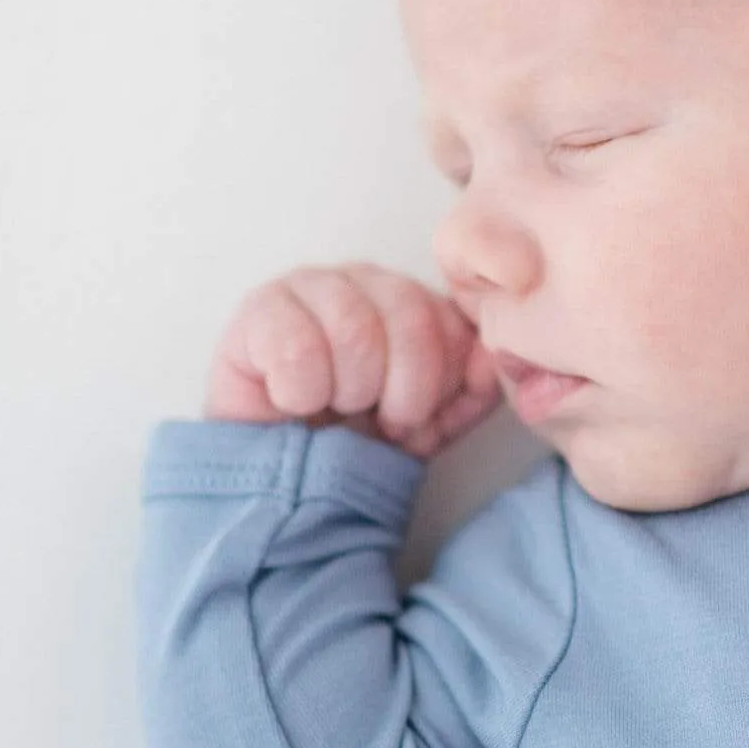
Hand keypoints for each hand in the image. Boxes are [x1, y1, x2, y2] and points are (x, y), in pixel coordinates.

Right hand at [204, 262, 501, 461]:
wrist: (283, 468)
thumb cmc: (361, 436)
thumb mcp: (434, 421)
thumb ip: (473, 387)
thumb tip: (488, 360)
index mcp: (418, 298)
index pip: (454, 323)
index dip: (440, 383)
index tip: (416, 419)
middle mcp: (368, 279)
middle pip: (411, 319)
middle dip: (402, 392)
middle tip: (378, 421)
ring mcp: (312, 284)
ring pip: (355, 330)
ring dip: (349, 392)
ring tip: (334, 408)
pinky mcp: (260, 308)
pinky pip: (298, 349)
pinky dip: (301, 394)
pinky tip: (293, 403)